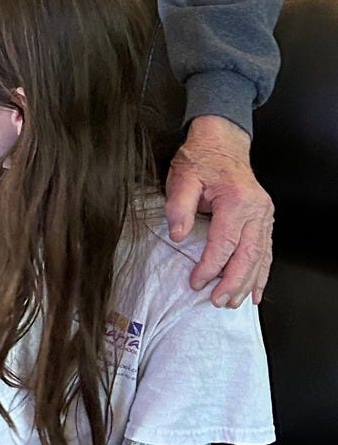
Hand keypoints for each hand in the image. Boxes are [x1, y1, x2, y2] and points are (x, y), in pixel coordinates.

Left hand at [165, 115, 273, 307]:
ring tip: (235, 302)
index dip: (210, 267)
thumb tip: (179, 235)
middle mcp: (256, 209)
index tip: (196, 282)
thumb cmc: (201, 159)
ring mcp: (264, 215)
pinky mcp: (264, 218)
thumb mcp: (182, 177)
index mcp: (236, 200)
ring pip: (260, 256)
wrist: (222, 141)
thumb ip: (179, 207)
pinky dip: (262, 273)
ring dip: (248, 282)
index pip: (224, 243)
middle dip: (233, 282)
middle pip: (248, 254)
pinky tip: (256, 290)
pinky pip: (266, 250)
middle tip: (218, 301)